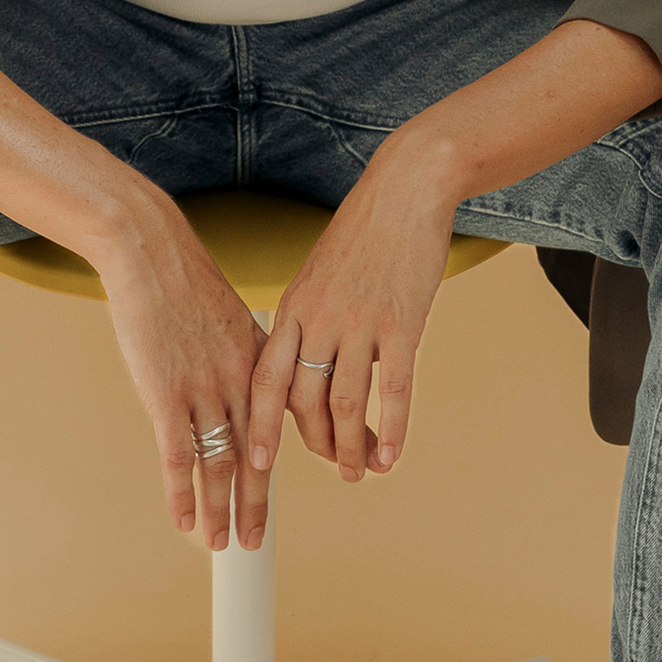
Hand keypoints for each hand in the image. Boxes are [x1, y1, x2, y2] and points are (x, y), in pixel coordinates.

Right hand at [88, 199, 274, 552]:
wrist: (151, 252)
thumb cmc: (186, 282)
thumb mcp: (232, 318)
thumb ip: (250, 355)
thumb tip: (259, 380)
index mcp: (259, 362)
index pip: (283, 424)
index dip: (298, 458)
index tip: (314, 484)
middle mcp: (238, 382)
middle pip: (255, 457)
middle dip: (258, 503)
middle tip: (259, 540)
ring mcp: (202, 390)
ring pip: (219, 464)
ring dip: (221, 508)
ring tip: (225, 544)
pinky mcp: (165, 394)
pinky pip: (178, 455)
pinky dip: (182, 492)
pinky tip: (184, 521)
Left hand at [248, 152, 458, 484]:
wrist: (405, 189)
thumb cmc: (365, 231)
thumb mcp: (319, 272)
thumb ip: (308, 316)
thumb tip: (304, 360)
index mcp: (294, 307)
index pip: (267, 378)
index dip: (260, 424)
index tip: (256, 462)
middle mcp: (319, 319)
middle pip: (305, 400)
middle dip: (316, 443)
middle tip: (333, 467)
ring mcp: (360, 322)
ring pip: (346, 403)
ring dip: (351, 447)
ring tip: (360, 472)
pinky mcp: (402, 323)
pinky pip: (393, 390)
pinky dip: (392, 430)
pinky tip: (392, 456)